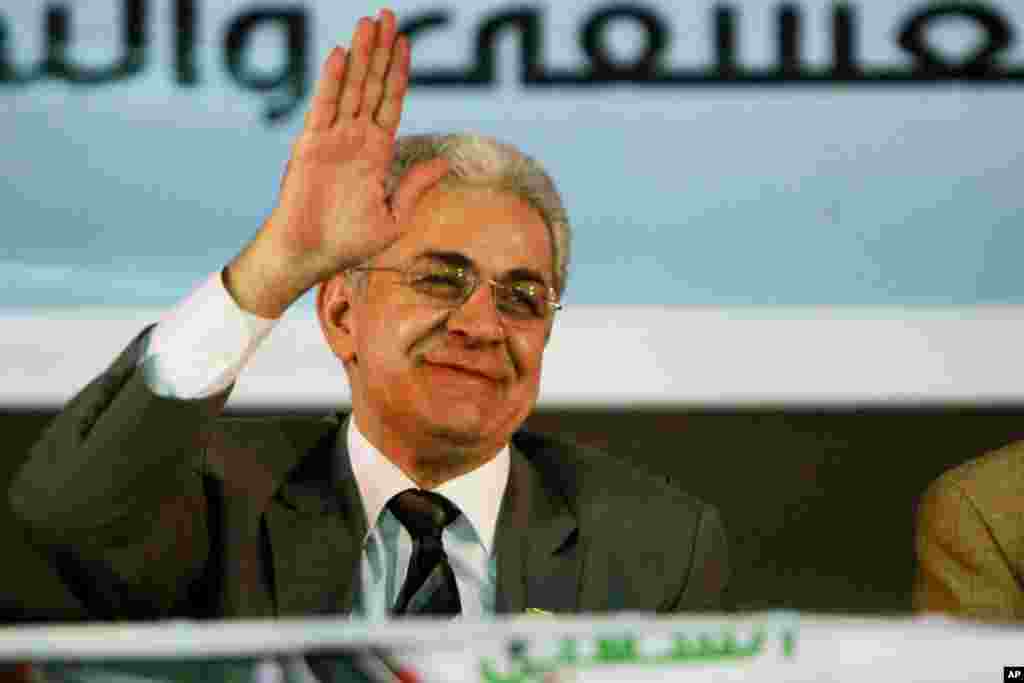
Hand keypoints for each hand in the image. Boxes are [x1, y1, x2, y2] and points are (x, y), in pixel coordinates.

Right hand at [226, 9, 448, 317]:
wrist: (310, 257)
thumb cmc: (348, 244)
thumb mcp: (394, 218)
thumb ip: (415, 186)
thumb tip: (444, 163)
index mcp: (376, 153)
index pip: (390, 103)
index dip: (398, 73)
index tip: (405, 43)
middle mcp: (355, 139)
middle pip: (372, 85)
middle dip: (380, 51)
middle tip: (388, 15)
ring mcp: (332, 139)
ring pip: (350, 88)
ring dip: (360, 55)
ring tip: (369, 22)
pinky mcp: (310, 146)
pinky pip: (323, 108)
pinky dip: (332, 82)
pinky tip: (342, 55)